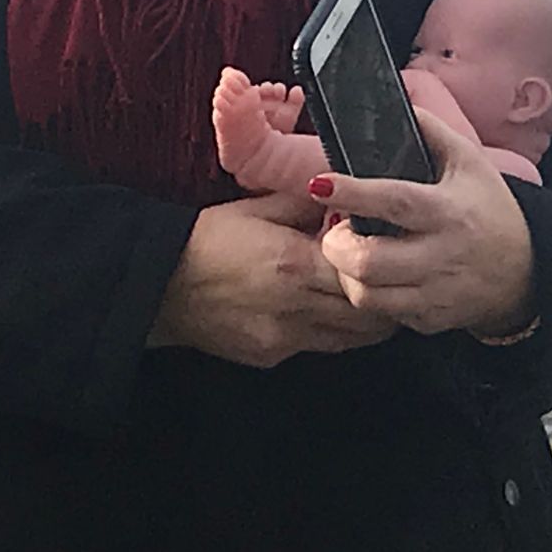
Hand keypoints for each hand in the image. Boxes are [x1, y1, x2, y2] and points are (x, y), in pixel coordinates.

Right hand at [148, 190, 398, 366]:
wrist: (158, 283)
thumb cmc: (207, 238)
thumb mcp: (258, 207)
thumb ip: (307, 203)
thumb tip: (346, 194)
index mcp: (295, 263)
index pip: (365, 274)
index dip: (384, 266)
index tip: (392, 253)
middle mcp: (296, 306)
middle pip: (367, 316)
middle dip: (386, 300)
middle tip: (394, 281)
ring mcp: (284, 338)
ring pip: (350, 340)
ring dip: (364, 322)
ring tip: (367, 299)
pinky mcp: (270, 357)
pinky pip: (317, 348)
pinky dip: (331, 333)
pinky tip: (324, 311)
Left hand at [313, 109, 536, 337]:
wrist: (528, 270)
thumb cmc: (492, 209)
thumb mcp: (471, 162)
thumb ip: (432, 131)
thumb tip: (398, 104)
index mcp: (447, 210)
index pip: (393, 201)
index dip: (353, 193)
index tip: (321, 183)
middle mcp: (440, 255)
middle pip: (369, 262)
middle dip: (336, 247)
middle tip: (335, 232)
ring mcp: (436, 294)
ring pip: (368, 296)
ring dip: (346, 275)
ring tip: (349, 256)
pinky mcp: (431, 321)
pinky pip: (385, 314)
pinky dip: (371, 297)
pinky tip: (376, 278)